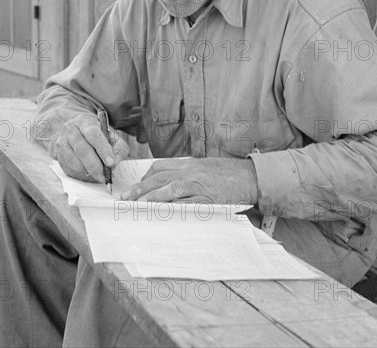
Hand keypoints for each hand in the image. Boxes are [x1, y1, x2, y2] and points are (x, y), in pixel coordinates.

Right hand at [54, 114, 128, 182]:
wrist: (75, 129)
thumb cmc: (98, 134)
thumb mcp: (111, 135)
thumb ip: (118, 148)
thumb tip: (114, 164)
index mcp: (86, 121)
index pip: (94, 135)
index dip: (103, 150)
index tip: (111, 164)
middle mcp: (71, 129)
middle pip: (82, 149)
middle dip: (95, 166)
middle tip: (104, 177)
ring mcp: (62, 141)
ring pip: (72, 160)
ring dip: (86, 171)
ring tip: (98, 176)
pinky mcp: (57, 153)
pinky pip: (66, 166)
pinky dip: (78, 173)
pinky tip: (88, 174)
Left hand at [121, 157, 258, 204]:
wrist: (250, 177)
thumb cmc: (229, 173)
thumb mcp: (205, 166)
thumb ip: (188, 172)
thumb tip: (169, 182)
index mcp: (189, 163)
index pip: (160, 166)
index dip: (145, 177)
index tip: (136, 187)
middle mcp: (191, 171)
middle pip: (160, 177)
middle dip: (140, 188)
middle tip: (126, 198)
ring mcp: (199, 184)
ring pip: (170, 189)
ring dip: (152, 198)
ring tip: (138, 206)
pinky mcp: (208, 198)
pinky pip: (187, 204)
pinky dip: (173, 208)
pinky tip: (162, 214)